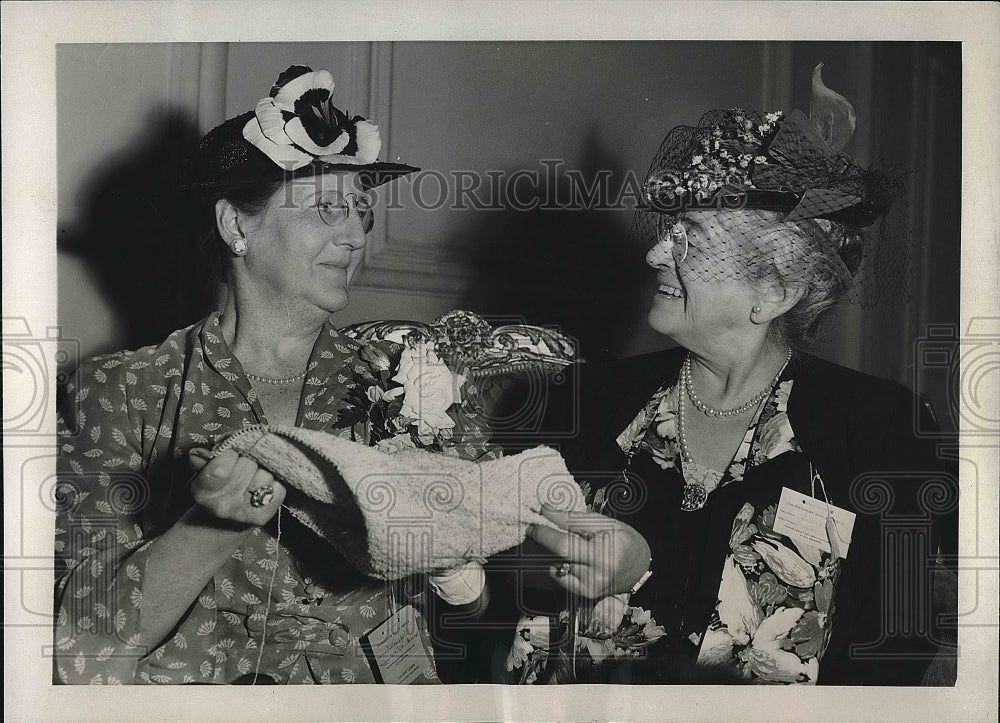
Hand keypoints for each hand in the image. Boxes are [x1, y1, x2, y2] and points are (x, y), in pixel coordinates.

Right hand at [188, 448, 285, 527]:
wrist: (224, 524)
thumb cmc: (216, 490)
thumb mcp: (203, 476)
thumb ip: (201, 461)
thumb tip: (197, 453)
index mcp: (204, 492)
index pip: (221, 467)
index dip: (230, 455)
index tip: (229, 457)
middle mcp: (222, 505)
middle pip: (248, 465)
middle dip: (247, 462)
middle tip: (241, 470)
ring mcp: (244, 513)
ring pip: (265, 475)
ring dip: (262, 473)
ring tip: (252, 480)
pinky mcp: (264, 517)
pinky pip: (279, 488)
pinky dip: (275, 486)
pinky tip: (263, 490)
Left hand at [526, 506, 650, 598]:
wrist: (639, 566)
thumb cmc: (623, 539)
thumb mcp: (603, 523)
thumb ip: (573, 519)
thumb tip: (546, 510)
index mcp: (602, 554)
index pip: (564, 543)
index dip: (545, 530)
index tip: (533, 517)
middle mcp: (595, 575)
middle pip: (558, 554)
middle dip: (543, 537)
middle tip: (535, 525)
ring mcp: (589, 587)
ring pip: (557, 564)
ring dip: (551, 551)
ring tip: (559, 540)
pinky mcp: (584, 594)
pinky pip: (560, 577)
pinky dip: (558, 565)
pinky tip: (568, 558)